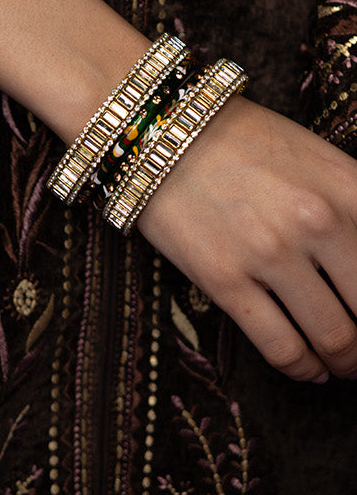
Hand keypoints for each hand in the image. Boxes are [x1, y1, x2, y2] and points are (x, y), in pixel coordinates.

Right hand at [136, 95, 356, 382]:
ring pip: (335, 339)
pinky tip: (309, 367)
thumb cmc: (240, 138)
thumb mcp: (314, 156)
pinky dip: (304, 369)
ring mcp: (270, 251)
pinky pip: (282, 349)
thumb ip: (353, 205)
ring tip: (342, 362)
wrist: (157, 126)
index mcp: (347, 186)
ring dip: (345, 360)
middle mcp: (317, 220)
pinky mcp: (225, 279)